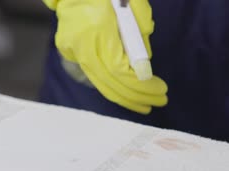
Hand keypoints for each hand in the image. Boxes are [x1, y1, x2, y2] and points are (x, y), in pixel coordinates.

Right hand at [42, 0, 167, 113]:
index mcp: (97, 27)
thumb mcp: (133, 2)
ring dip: (125, 97)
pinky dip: (112, 86)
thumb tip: (144, 66)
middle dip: (136, 97)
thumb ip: (139, 33)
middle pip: (109, 83)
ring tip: (145, 104)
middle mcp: (80, 43)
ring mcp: (70, 48)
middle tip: (160, 102)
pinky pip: (94, 75)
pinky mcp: (68, 50)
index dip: (140, 85)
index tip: (160, 90)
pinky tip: (128, 91)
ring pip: (100, 83)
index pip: (118, 69)